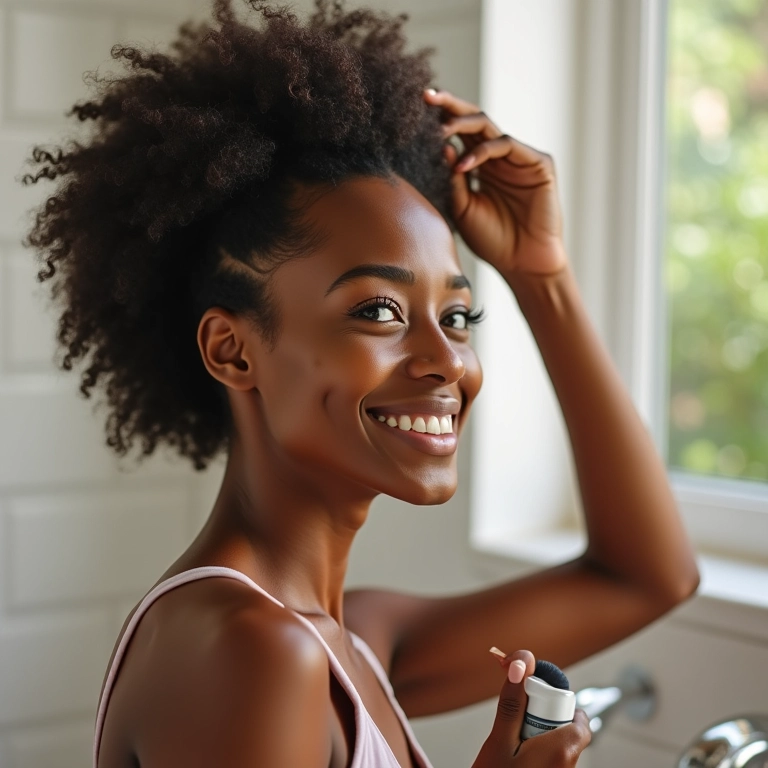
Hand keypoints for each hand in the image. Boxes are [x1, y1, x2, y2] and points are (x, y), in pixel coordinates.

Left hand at [424, 88, 567, 277]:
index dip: (440, 120)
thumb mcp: (463, 209)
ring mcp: (519, 158)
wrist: (522, 263)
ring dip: (462, 125)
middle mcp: (499, 157)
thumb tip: (442, 147)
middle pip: (473, 121)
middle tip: (427, 97)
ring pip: (489, 127)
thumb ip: (453, 180)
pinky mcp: (538, 163)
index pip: (459, 134)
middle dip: (450, 106)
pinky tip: (463, 165)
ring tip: (439, 132)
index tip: (414, 109)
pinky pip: (507, 145)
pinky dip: (483, 152)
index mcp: (481, 165)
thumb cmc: (493, 241)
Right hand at [471, 649, 590, 766]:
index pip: (573, 707)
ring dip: (533, 730)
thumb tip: (520, 665)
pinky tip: (511, 753)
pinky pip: (547, 753)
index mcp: (564, 748)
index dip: (549, 695)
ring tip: (509, 741)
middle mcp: (570, 762)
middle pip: (563, 721)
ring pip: (554, 737)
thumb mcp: (500, 742)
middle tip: (514, 721)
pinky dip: (531, 747)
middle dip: (538, 714)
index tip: (526, 694)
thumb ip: (512, 704)